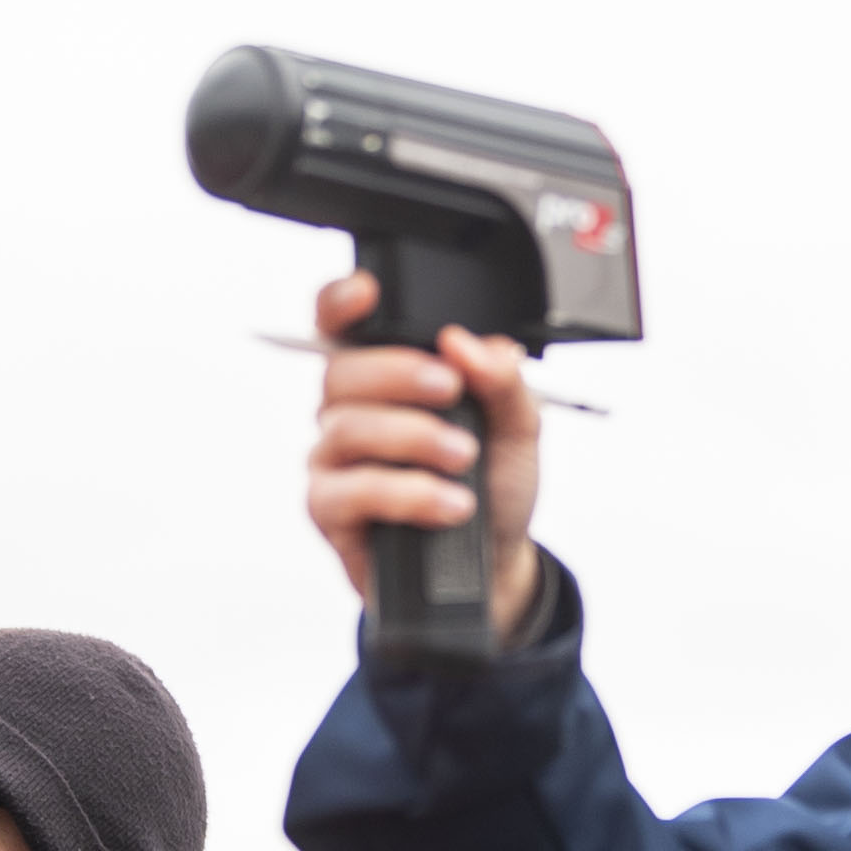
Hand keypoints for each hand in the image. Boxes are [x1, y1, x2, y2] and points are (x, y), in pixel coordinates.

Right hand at [302, 269, 544, 642]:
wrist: (496, 558)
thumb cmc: (493, 483)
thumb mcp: (518, 424)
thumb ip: (502, 379)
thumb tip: (467, 343)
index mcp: (386, 377)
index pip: (342, 326)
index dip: (340, 301)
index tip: (368, 292)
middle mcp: (350, 411)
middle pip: (341, 371)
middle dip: (400, 374)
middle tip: (452, 390)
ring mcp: (335, 461)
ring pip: (347, 429)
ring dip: (413, 438)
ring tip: (464, 458)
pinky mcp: (332, 511)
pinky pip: (351, 491)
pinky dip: (406, 493)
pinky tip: (447, 502)